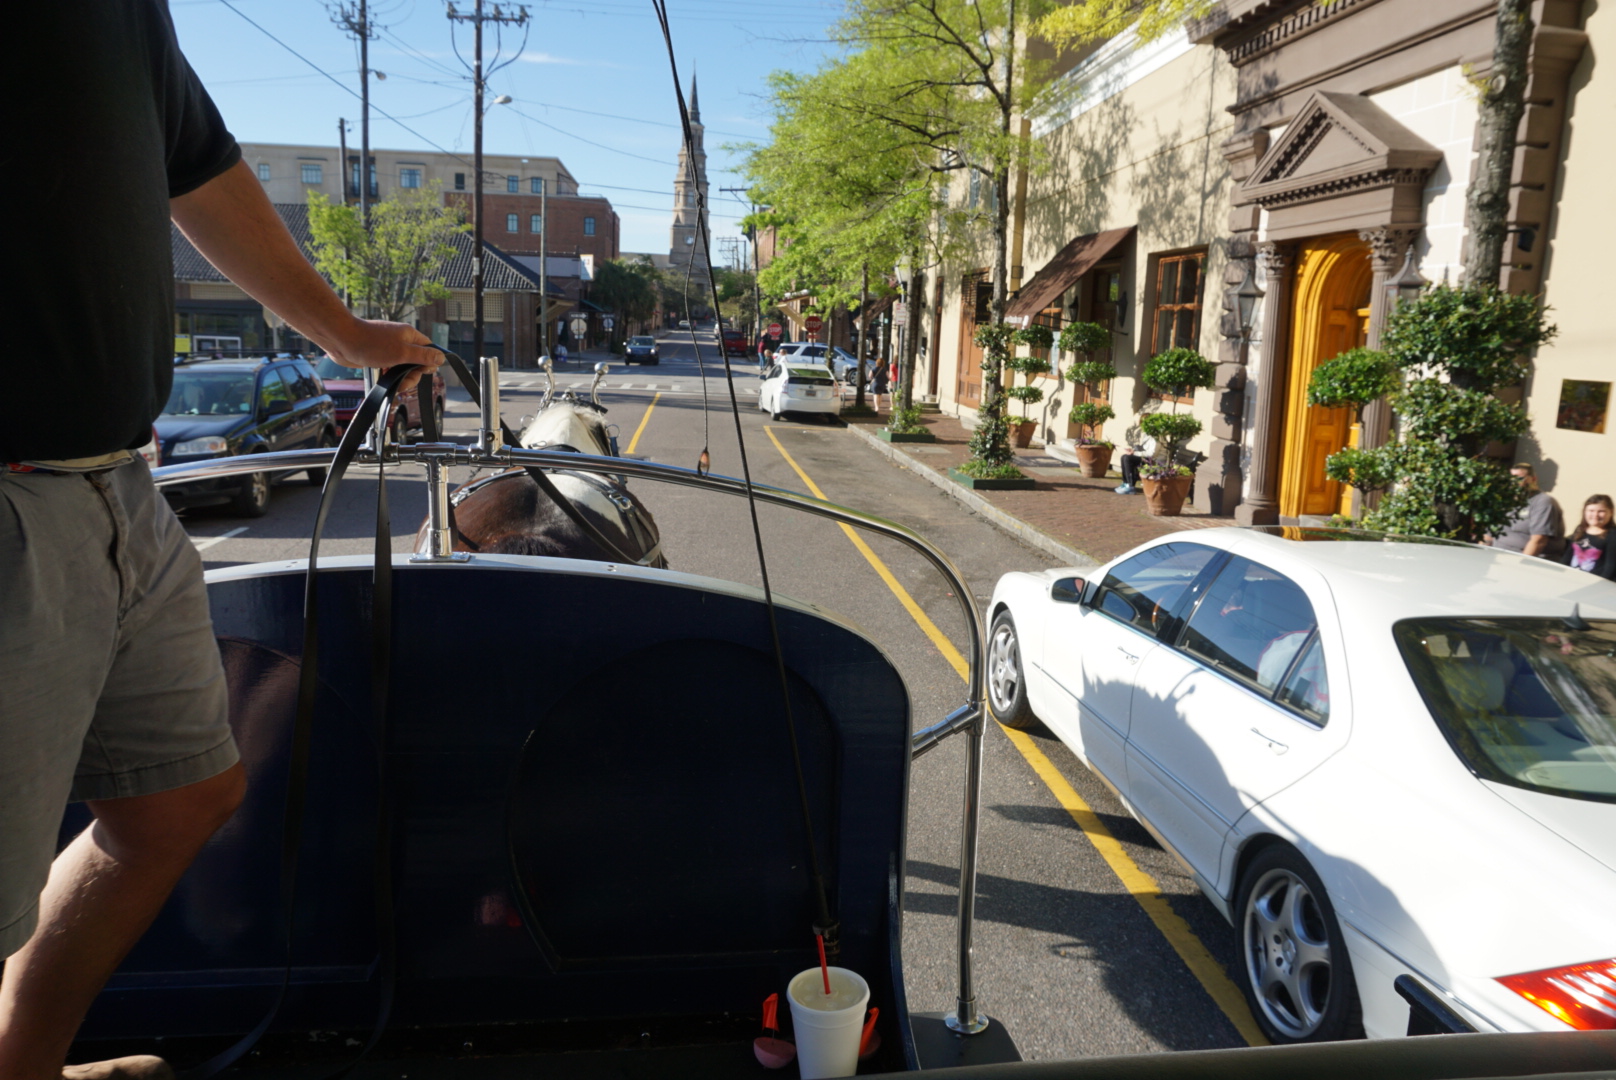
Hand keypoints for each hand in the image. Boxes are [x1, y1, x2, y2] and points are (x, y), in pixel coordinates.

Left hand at [317, 317, 440, 392]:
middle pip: (416, 361)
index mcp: (410, 335)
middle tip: (403, 383)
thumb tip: (441, 358)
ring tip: (391, 382)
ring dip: (400, 377)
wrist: (341, 340)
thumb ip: (423, 356)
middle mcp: (400, 340)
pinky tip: (383, 378)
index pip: (428, 350)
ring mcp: (388, 348)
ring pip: (402, 366)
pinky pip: (389, 367)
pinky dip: (389, 375)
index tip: (421, 372)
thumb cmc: (371, 343)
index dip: (428, 364)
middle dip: (412, 375)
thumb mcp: (402, 352)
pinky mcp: (377, 355)